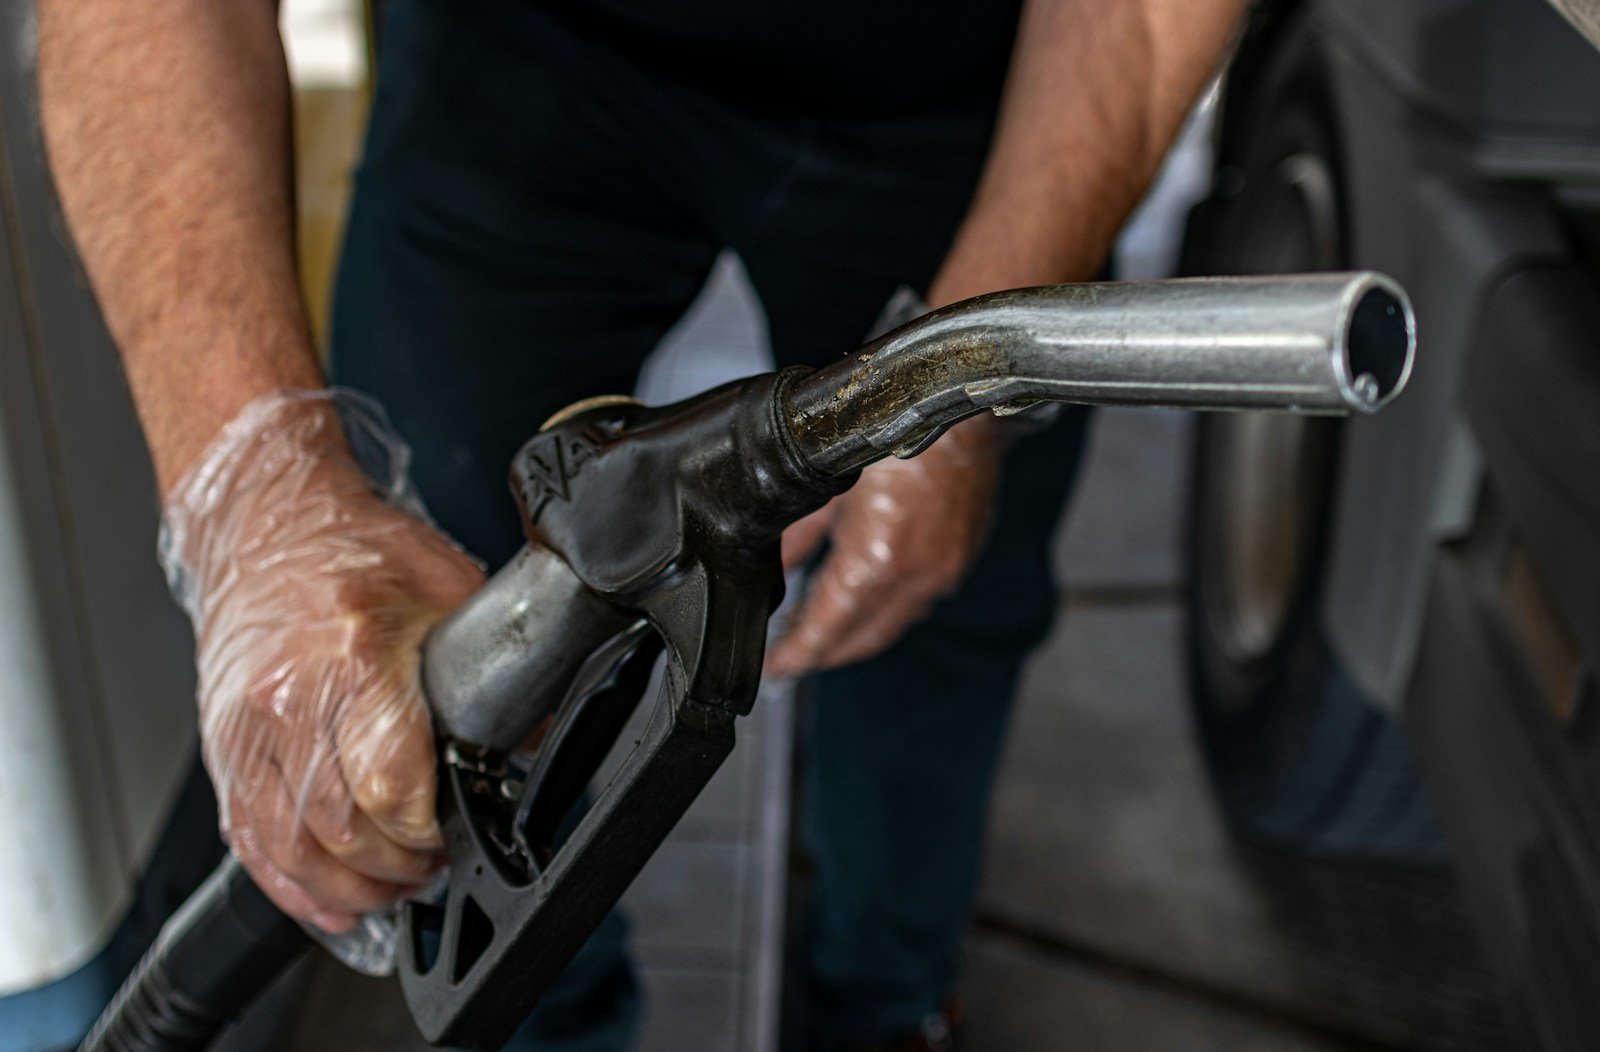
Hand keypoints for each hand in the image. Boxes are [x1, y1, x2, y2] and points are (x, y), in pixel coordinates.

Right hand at [164, 393, 483, 933]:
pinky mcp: (223, 746)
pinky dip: (291, 884)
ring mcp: (246, 727)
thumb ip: (493, 668)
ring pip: (291, 848)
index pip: (387, 782)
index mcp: (354, 656)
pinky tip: (332, 901)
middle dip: (397, 865)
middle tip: (433, 862)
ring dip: (349, 888)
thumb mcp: (451, 592)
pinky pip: (249, 839)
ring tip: (393, 886)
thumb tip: (536, 737)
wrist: (266, 522)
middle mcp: (290, 698)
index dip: (426, 829)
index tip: (452, 833)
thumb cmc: (357, 550)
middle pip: (340, 828)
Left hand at [767, 417, 1002, 677]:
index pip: (829, 629)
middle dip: (826, 653)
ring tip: (822, 630)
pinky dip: (888, 606)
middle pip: (864, 638)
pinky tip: (866, 596)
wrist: (955, 398)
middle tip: (793, 656)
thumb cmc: (890, 428)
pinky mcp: (960, 555)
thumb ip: (797, 536)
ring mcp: (944, 569)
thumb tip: (775, 567)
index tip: (777, 669)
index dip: (799, 655)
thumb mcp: (827, 486)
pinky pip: (920, 597)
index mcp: (877, 560)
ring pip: (894, 621)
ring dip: (857, 631)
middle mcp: (916, 576)